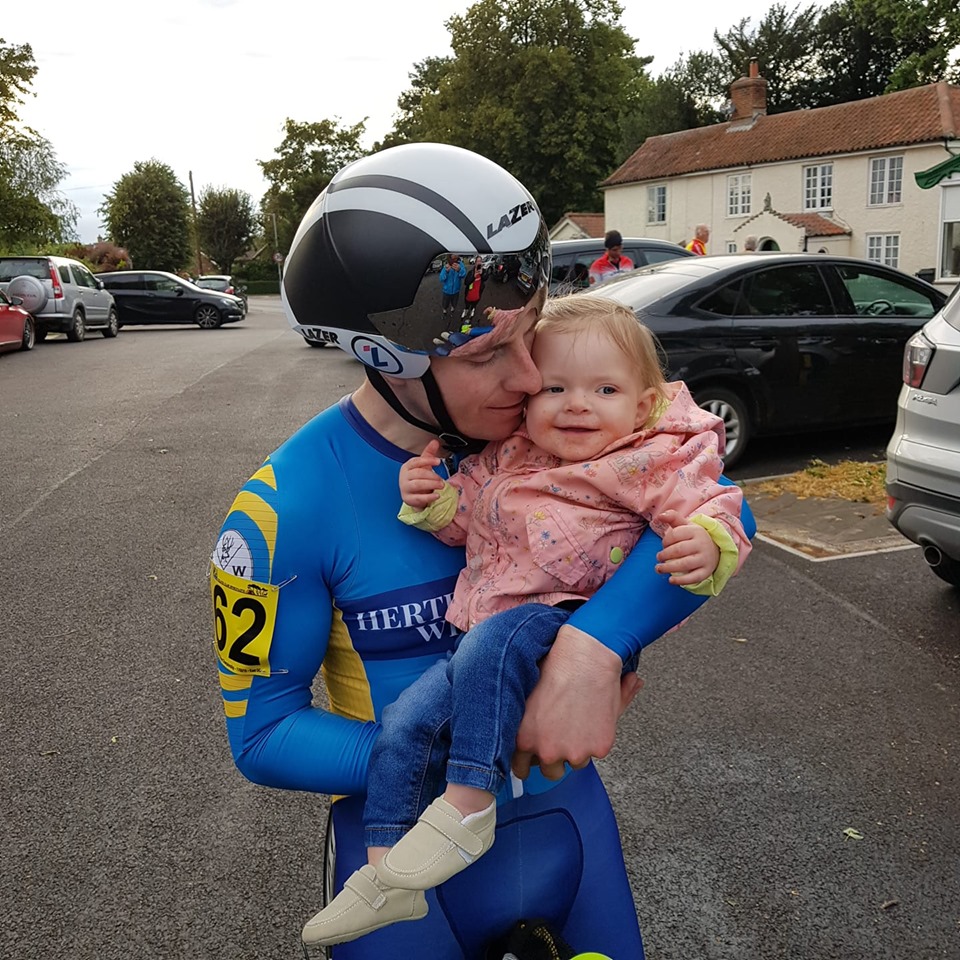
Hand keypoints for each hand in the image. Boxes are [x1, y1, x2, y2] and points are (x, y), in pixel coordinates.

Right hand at [399, 440, 444, 508]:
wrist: (413, 494)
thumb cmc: (418, 478)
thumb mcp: (424, 465)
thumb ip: (429, 454)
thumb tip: (435, 441)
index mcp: (407, 467)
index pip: (416, 461)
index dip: (427, 460)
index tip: (438, 461)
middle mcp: (404, 477)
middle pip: (418, 473)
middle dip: (431, 475)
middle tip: (441, 479)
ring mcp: (405, 488)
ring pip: (417, 485)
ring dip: (431, 484)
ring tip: (441, 485)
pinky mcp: (408, 499)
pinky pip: (418, 498)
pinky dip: (428, 497)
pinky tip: (437, 496)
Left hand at [512, 624, 642, 780]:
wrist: (586, 657)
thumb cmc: (557, 668)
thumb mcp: (530, 695)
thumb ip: (525, 722)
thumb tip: (521, 730)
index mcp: (525, 738)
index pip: (519, 767)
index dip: (529, 760)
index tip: (534, 755)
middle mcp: (547, 750)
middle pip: (550, 771)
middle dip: (556, 758)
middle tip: (561, 736)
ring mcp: (573, 752)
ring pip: (575, 762)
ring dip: (577, 749)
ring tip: (578, 722)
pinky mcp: (597, 748)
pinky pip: (596, 752)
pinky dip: (597, 739)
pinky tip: (592, 718)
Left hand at [655, 509, 719, 584]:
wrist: (716, 549)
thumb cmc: (693, 537)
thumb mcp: (685, 524)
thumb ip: (672, 517)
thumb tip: (659, 516)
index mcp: (696, 531)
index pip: (675, 534)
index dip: (665, 540)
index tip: (663, 544)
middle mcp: (702, 544)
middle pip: (678, 550)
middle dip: (664, 555)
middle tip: (658, 557)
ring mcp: (705, 559)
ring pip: (685, 564)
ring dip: (668, 568)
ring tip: (659, 569)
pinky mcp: (706, 572)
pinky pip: (693, 578)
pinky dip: (681, 581)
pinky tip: (670, 581)